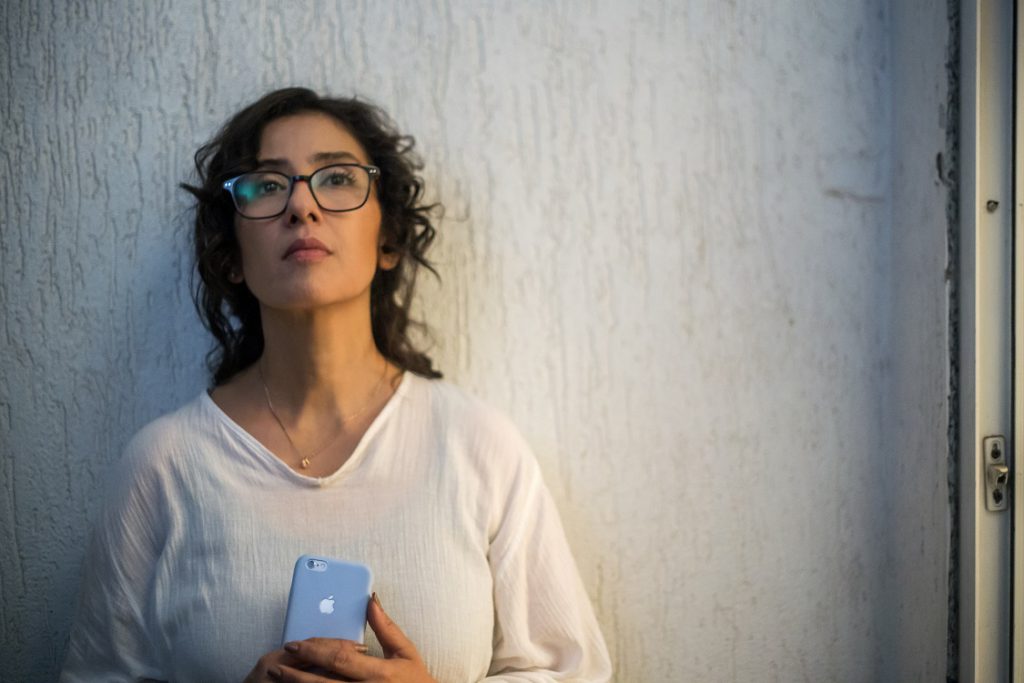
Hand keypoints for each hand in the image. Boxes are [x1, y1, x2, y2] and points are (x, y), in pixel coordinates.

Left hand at [268, 593, 436, 682]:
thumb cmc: (416, 680)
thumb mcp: (405, 651)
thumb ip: (386, 626)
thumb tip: (371, 600)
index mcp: (378, 673)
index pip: (339, 659)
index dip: (314, 650)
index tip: (295, 643)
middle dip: (296, 673)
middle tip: (276, 664)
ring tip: (280, 678)